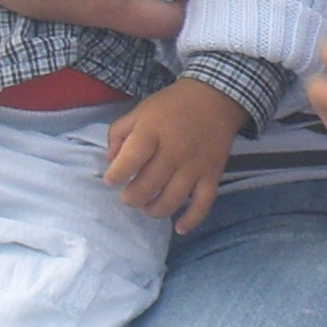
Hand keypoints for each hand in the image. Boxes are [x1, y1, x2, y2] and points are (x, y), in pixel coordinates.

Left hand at [104, 76, 244, 232]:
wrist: (216, 98)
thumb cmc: (172, 105)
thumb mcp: (140, 110)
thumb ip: (119, 134)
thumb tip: (111, 162)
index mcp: (152, 131)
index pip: (130, 160)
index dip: (116, 175)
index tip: (112, 179)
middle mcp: (174, 149)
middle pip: (148, 186)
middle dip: (132, 197)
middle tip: (129, 195)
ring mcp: (195, 164)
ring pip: (172, 199)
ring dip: (154, 210)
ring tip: (147, 206)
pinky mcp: (213, 174)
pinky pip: (203, 203)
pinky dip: (191, 219)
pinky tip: (179, 228)